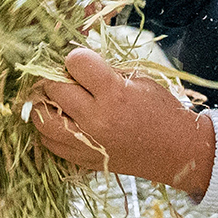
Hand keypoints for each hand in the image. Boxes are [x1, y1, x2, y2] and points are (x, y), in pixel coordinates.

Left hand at [30, 49, 214, 198]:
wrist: (176, 151)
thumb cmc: (161, 110)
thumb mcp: (140, 79)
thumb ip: (106, 69)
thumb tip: (75, 58)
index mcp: (114, 94)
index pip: (75, 62)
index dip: (77, 58)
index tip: (83, 63)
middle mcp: (96, 119)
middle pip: (53, 88)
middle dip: (58, 77)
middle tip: (68, 79)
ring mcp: (86, 142)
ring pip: (41, 117)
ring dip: (45, 102)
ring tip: (58, 98)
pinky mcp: (82, 159)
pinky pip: (48, 141)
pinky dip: (49, 127)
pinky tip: (63, 119)